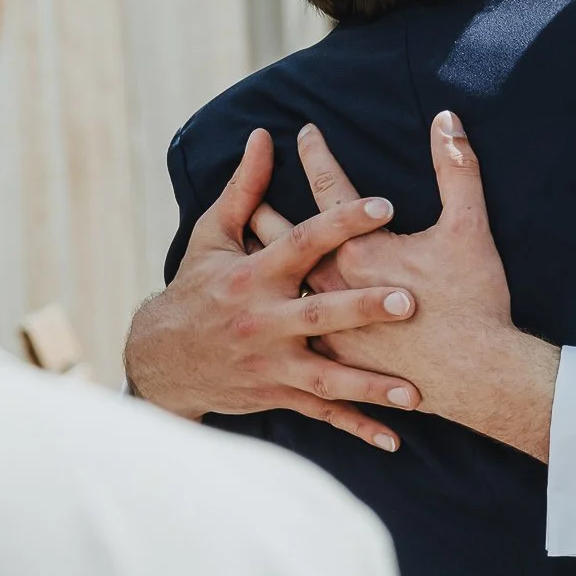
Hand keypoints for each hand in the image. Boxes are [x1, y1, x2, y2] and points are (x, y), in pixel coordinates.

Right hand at [123, 129, 422, 450]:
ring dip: (370, 384)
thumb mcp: (212, 236)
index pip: (303, 243)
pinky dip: (357, 429)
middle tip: (410, 300)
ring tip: (415, 390)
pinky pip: (322, 415)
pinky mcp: (275, 395)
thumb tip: (265, 135)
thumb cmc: (196, 287)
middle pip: (318, 314)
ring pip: (326, 377)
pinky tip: (395, 440)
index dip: (342, 223)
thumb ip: (245, 187)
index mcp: (254, 274)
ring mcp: (270, 364)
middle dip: (362, 309)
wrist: (160, 358)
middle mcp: (263, 321)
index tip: (385, 206)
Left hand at [251, 113, 560, 458]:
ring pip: (284, 292)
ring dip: (263, 271)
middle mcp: (334, 288)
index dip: (317, 157)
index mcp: (360, 250)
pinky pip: (297, 339)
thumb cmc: (472, 302)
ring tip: (245, 255)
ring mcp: (330, 329)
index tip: (304, 133)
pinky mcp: (338, 363)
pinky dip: (281, 326)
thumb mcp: (469, 228)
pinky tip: (273, 322)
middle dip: (267, 212)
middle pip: (289, 241)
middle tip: (251, 193)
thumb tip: (448, 119)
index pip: (330, 190)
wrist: (475, 377)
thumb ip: (457, 168)